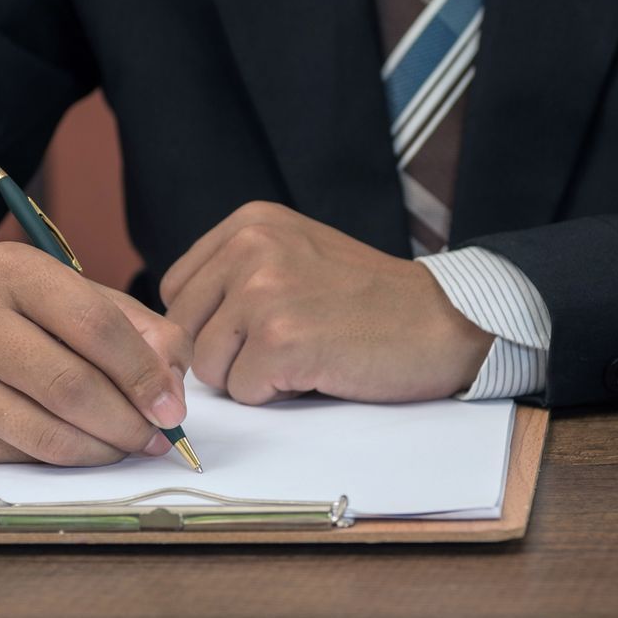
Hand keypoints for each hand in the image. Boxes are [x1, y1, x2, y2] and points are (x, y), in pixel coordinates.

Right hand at [0, 243, 191, 464]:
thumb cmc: (28, 315)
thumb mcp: (84, 298)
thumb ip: (143, 333)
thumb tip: (170, 394)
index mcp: (12, 270)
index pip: (95, 325)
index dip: (143, 373)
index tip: (172, 408)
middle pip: (71, 386)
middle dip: (127, 421)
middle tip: (157, 437)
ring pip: (47, 432)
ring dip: (102, 449)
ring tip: (128, 446)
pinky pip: (22, 456)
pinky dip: (65, 459)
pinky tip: (83, 447)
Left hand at [158, 201, 492, 404]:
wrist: (442, 322)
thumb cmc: (371, 300)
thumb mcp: (297, 253)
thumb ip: (237, 272)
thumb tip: (174, 328)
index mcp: (250, 223)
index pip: (177, 289)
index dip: (209, 323)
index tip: (255, 328)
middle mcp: (251, 248)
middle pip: (185, 330)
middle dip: (226, 353)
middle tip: (285, 346)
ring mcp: (264, 294)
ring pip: (210, 367)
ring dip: (252, 376)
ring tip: (306, 354)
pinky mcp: (281, 342)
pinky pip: (244, 392)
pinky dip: (278, 394)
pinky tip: (319, 370)